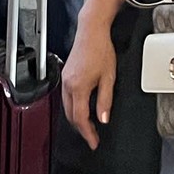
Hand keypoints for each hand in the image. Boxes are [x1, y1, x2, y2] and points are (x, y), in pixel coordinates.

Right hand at [61, 22, 116, 150]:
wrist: (91, 31)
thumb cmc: (101, 50)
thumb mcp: (109, 77)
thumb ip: (105, 100)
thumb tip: (103, 119)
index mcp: (78, 87)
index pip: (80, 118)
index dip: (87, 133)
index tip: (94, 142)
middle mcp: (68, 85)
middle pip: (71, 115)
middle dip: (81, 128)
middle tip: (93, 137)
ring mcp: (65, 79)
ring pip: (67, 107)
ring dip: (76, 118)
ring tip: (89, 126)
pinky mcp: (65, 74)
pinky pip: (66, 97)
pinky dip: (73, 107)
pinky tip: (83, 108)